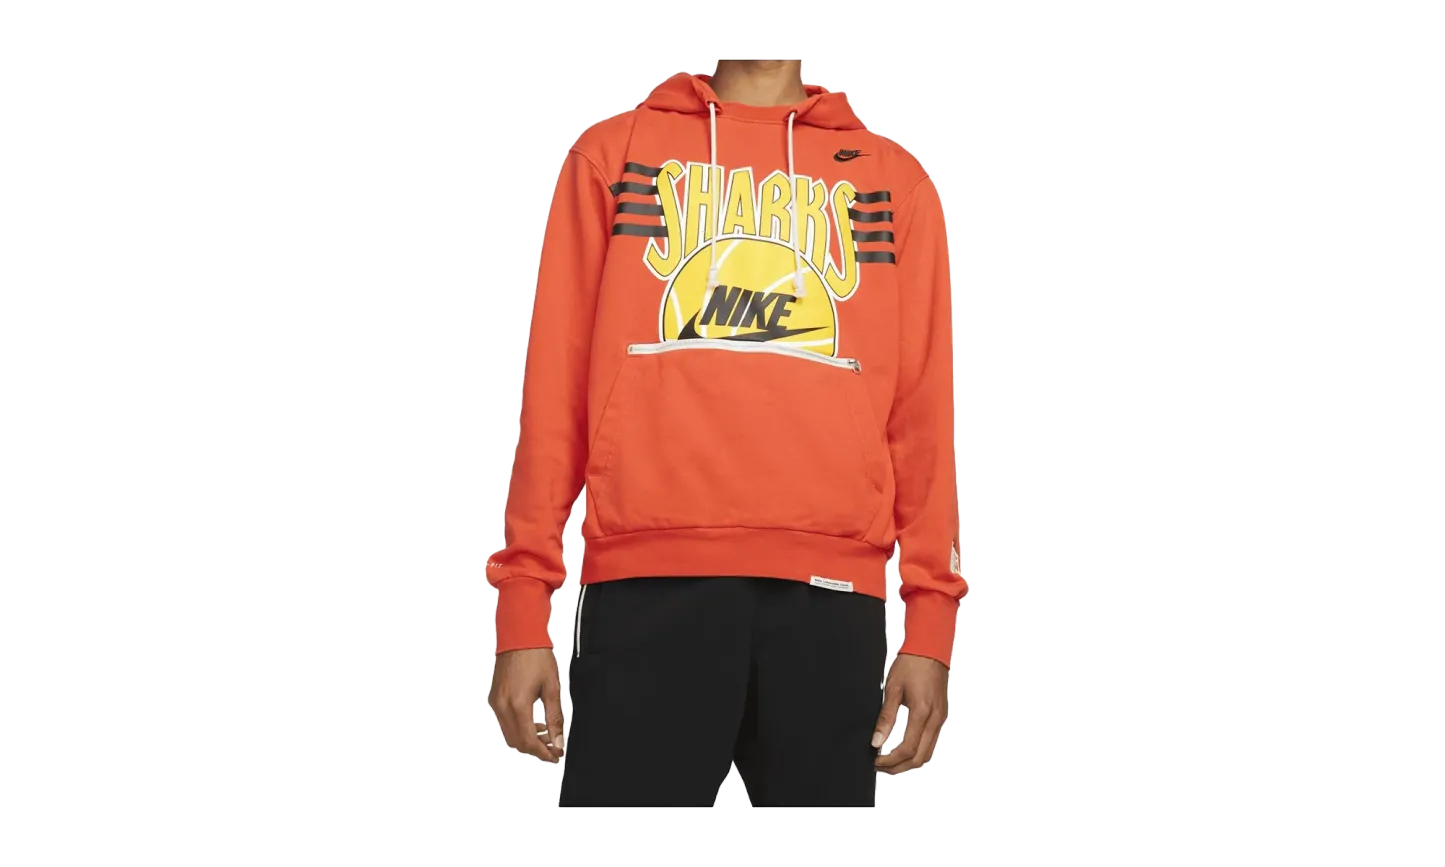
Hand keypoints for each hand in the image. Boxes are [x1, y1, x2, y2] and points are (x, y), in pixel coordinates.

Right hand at [487, 648, 564, 762]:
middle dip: (536, 749)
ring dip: (527, 739)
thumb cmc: (536, 656)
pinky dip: (519, 728)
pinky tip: (534, 722)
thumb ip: (555, 718)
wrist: (520, 636)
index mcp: (517, 705)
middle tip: (554, 748)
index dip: (544, 753)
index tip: (556, 755)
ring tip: (547, 735)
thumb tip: (559, 740)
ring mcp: (496, 702)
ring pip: (509, 734)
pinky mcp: (494, 698)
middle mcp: (502, 706)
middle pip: (517, 742)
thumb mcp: (552, 688)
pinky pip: (505, 722)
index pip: (529, 742)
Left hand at [872, 652, 948, 774]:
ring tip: (889, 761)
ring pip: (928, 752)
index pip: (908, 749)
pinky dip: (917, 751)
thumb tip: (876, 741)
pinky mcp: (941, 715)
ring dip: (909, 762)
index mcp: (923, 713)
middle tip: (880, 767)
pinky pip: (931, 742)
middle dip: (899, 767)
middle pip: (920, 757)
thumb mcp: (893, 690)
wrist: (930, 649)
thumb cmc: (911, 664)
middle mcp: (936, 719)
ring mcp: (941, 718)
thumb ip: (885, 718)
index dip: (890, 760)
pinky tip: (903, 749)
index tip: (876, 761)